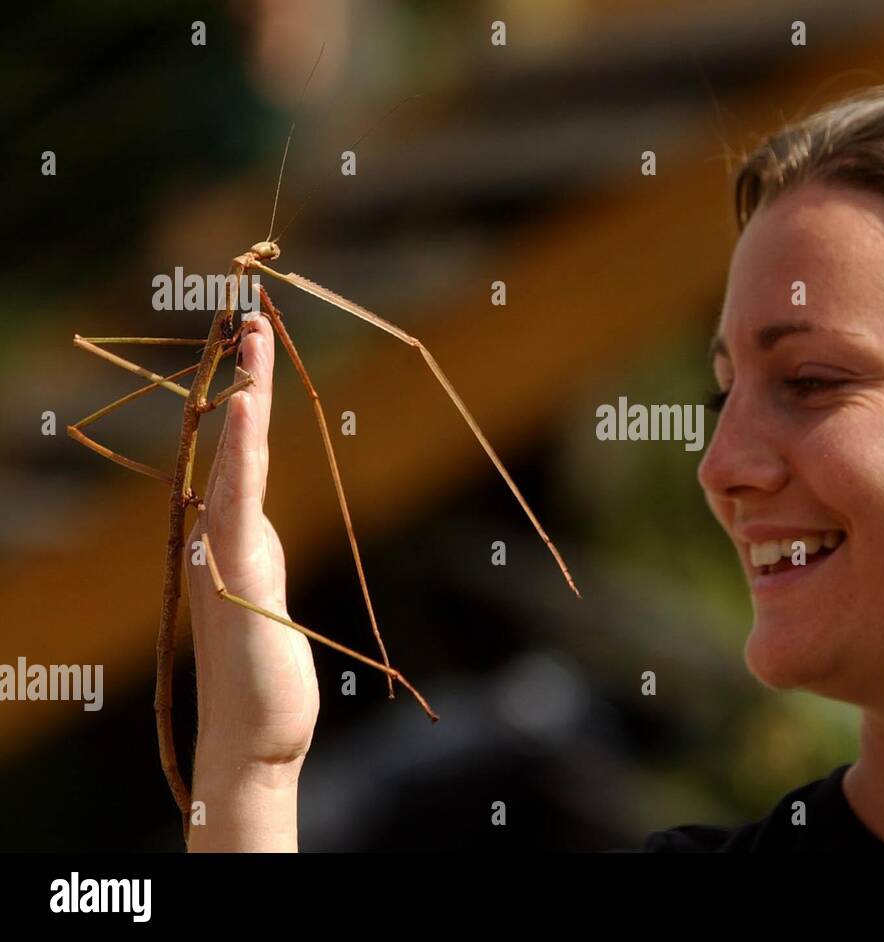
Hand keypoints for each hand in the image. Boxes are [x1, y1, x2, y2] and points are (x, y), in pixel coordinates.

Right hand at [186, 313, 318, 768]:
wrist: (254, 734)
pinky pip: (240, 499)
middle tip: (249, 314)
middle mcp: (220, 534)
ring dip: (245, 396)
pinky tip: (247, 408)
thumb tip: (247, 520)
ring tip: (249, 337)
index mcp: (232, 535)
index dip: (248, 398)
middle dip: (245, 378)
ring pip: (235, 458)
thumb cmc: (263, 673)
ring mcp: (225, 551)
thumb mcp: (262, 596)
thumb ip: (253, 553)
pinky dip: (242, 449)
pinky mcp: (239, 574)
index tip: (256, 345)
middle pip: (235, 442)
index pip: (242, 453)